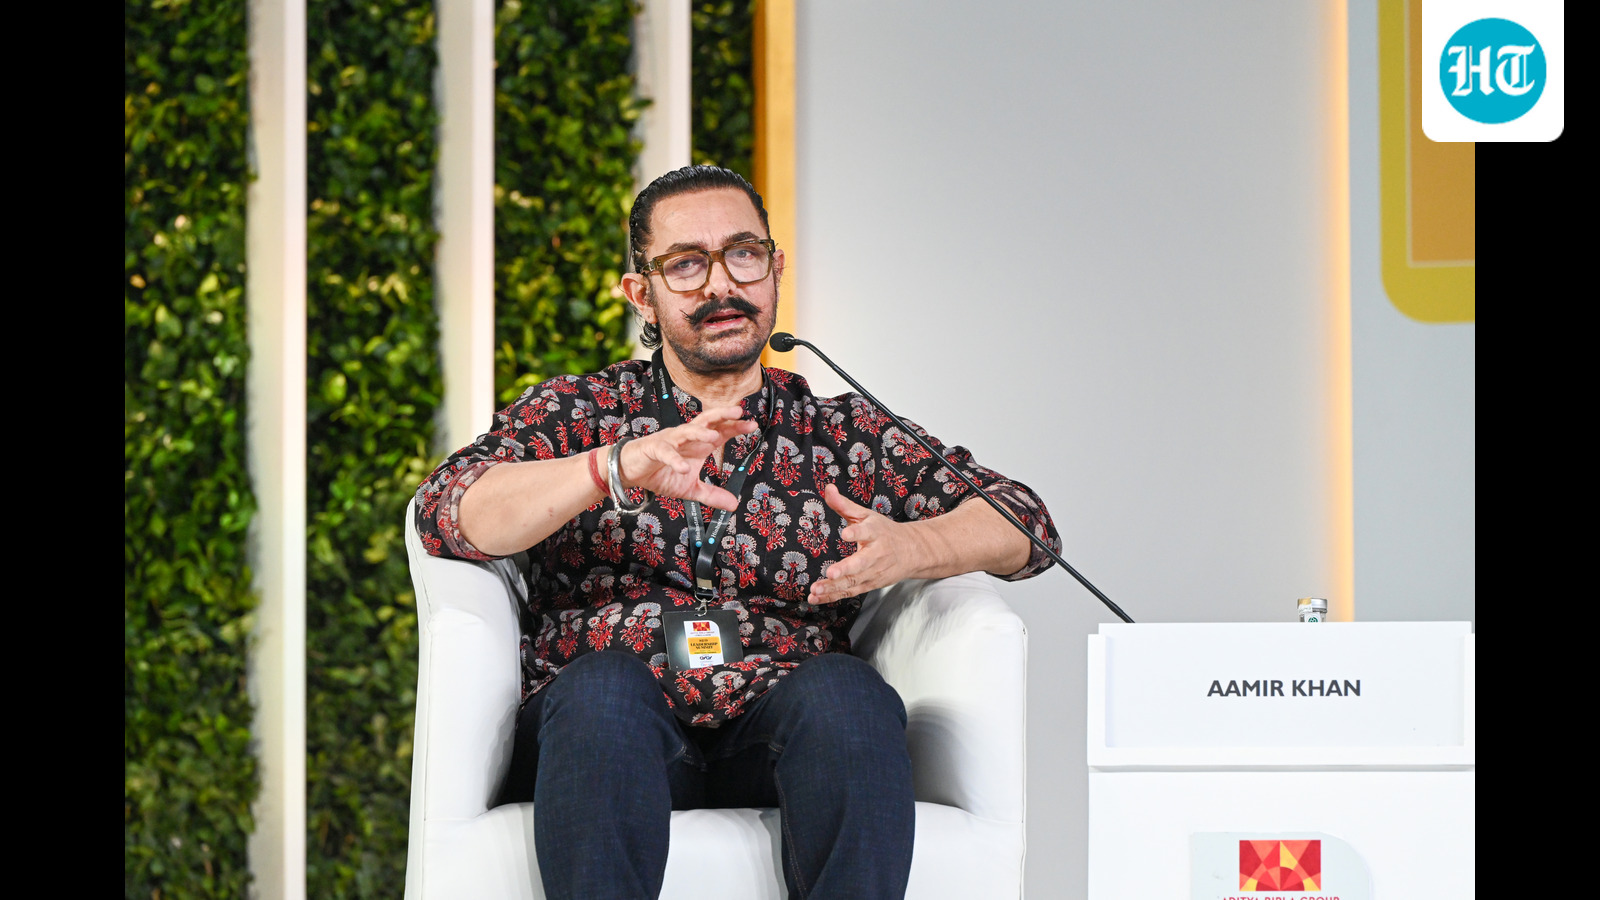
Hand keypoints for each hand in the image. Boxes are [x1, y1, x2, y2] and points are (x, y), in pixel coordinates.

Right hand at [616, 406, 755, 510]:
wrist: (631, 472)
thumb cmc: (661, 473)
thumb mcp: (690, 489)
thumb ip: (712, 495)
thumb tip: (734, 505)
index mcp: (697, 444)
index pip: (719, 431)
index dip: (735, 427)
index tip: (752, 425)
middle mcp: (685, 438)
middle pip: (705, 421)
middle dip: (721, 415)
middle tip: (738, 412)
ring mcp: (669, 441)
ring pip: (686, 431)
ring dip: (700, 433)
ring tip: (714, 437)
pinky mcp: (653, 449)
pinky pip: (665, 452)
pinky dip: (674, 459)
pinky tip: (683, 467)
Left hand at [807, 483, 932, 604]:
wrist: (912, 552)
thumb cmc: (884, 532)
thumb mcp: (866, 515)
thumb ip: (844, 505)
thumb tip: (828, 489)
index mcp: (875, 533)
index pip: (866, 532)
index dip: (856, 533)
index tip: (846, 533)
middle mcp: (876, 554)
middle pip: (862, 563)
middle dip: (846, 569)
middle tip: (831, 572)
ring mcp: (874, 572)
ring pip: (854, 581)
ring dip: (834, 587)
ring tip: (816, 589)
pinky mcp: (870, 584)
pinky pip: (850, 592)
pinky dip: (833, 596)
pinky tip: (817, 597)